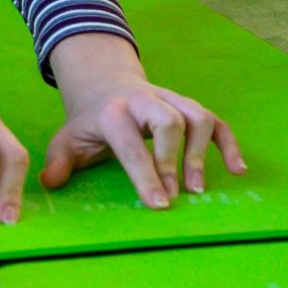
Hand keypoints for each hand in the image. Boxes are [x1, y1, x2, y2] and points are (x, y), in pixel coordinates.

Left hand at [42, 33, 244, 207]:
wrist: (105, 83)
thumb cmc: (90, 121)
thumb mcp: (68, 138)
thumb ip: (59, 161)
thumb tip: (49, 183)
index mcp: (113, 112)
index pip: (131, 142)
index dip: (146, 173)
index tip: (159, 204)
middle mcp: (144, 102)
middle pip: (169, 119)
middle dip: (174, 158)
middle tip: (176, 194)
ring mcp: (170, 101)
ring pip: (196, 115)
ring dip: (202, 151)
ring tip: (198, 188)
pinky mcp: (187, 106)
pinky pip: (216, 120)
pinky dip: (229, 143)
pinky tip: (237, 169)